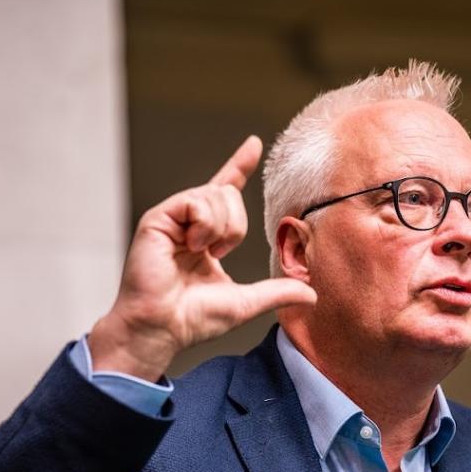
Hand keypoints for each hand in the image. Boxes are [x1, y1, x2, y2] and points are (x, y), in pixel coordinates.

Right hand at [88, 136, 315, 380]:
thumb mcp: (247, 302)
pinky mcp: (158, 218)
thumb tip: (312, 293)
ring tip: (201, 252)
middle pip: (229, 194)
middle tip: (219, 253)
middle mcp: (188, 223)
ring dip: (222, 228)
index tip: (254, 144)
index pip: (225, 192)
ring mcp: (172, 219)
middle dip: (237, 225)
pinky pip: (197, 202)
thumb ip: (277, 292)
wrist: (162, 327)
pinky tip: (192, 246)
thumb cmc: (194, 318)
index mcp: (206, 236)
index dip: (239, 166)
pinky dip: (205, 226)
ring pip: (217, 195)